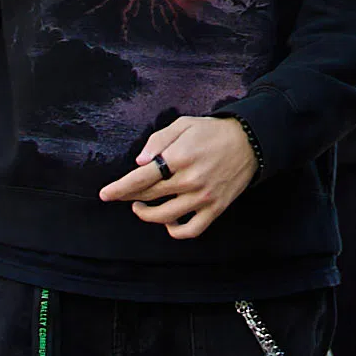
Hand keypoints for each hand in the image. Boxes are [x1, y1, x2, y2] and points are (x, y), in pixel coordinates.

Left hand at [105, 112, 261, 237]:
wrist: (249, 142)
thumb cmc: (212, 132)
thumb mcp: (183, 124)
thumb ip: (158, 140)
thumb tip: (139, 162)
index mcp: (180, 157)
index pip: (141, 178)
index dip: (119, 188)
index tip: (105, 194)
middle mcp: (190, 180)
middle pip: (150, 195)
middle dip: (129, 197)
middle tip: (120, 195)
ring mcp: (203, 198)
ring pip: (165, 216)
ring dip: (146, 215)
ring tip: (139, 206)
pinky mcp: (215, 209)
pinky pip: (191, 230)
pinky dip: (176, 231)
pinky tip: (168, 222)